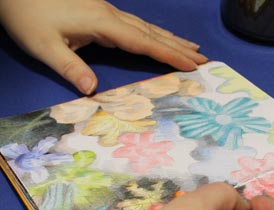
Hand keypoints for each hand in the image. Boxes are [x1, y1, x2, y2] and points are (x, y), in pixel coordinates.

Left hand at [0, 0, 207, 94]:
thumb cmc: (26, 16)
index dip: (169, 54)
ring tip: (193, 49)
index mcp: (102, 24)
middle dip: (179, 47)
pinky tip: (160, 38)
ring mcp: (107, 12)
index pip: (143, 42)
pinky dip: (155, 34)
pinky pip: (137, 25)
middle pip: (152, 33)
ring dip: (171, 39)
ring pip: (147, 28)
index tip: (192, 65)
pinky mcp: (101, 12)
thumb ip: (70, 68)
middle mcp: (110, 16)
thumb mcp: (44, 46)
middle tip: (205, 60)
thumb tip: (93, 92)